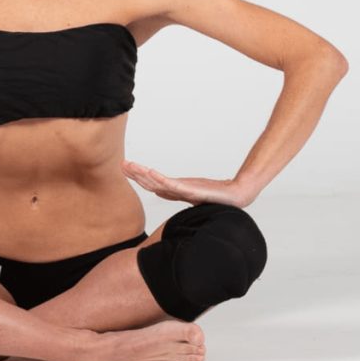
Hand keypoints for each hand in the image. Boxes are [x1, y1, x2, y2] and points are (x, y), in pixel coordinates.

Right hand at [121, 159, 254, 207]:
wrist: (237, 195)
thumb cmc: (219, 195)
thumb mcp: (196, 190)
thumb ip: (181, 189)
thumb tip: (167, 188)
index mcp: (177, 192)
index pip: (154, 185)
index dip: (140, 178)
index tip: (127, 169)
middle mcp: (178, 192)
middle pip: (151, 184)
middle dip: (135, 175)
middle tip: (121, 165)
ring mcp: (183, 192)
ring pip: (157, 183)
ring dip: (141, 175)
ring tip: (128, 166)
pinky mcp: (190, 191)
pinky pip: (171, 184)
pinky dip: (158, 179)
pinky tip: (149, 171)